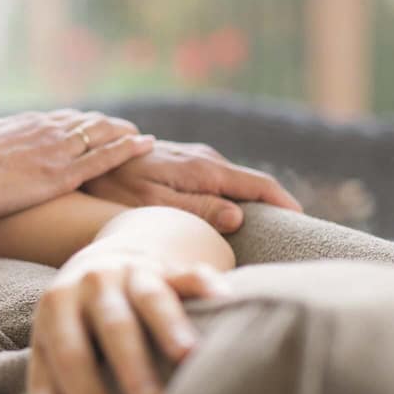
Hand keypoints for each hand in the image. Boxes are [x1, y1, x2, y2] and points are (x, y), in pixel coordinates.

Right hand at [0, 110, 154, 222]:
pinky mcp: (61, 173)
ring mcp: (56, 150)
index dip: (85, 123)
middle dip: (112, 126)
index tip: (99, 126)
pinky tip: (146, 145)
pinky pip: (104, 158)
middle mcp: (46, 130)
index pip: (65, 119)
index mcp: (27, 123)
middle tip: (131, 132)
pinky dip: (128, 149)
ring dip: (126, 134)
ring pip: (103, 135)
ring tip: (144, 138)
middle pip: (89, 123)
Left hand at [28, 249, 228, 393]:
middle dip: (129, 363)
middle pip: (112, 323)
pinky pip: (190, 275)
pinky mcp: (170, 269)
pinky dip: (207, 285)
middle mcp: (94, 284)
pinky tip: (225, 299)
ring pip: (151, 297)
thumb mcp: (49, 354)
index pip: (68, 353)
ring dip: (168, 325)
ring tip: (187, 358)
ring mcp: (133, 273)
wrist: (97, 265)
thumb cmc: (73, 328)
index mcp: (58, 306)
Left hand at [83, 140, 302, 233]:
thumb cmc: (113, 187)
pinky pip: (218, 182)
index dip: (284, 204)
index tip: (306, 224)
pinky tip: (232, 216)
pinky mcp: (182, 163)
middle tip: (297, 235)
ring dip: (253, 203)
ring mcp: (194, 159)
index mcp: (204, 169)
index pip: (259, 185)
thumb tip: (239, 217)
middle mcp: (205, 160)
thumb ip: (196, 209)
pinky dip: (232, 198)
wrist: (87, 157)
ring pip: (234, 183)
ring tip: (271, 231)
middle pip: (252, 184)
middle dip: (275, 207)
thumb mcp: (152, 203)